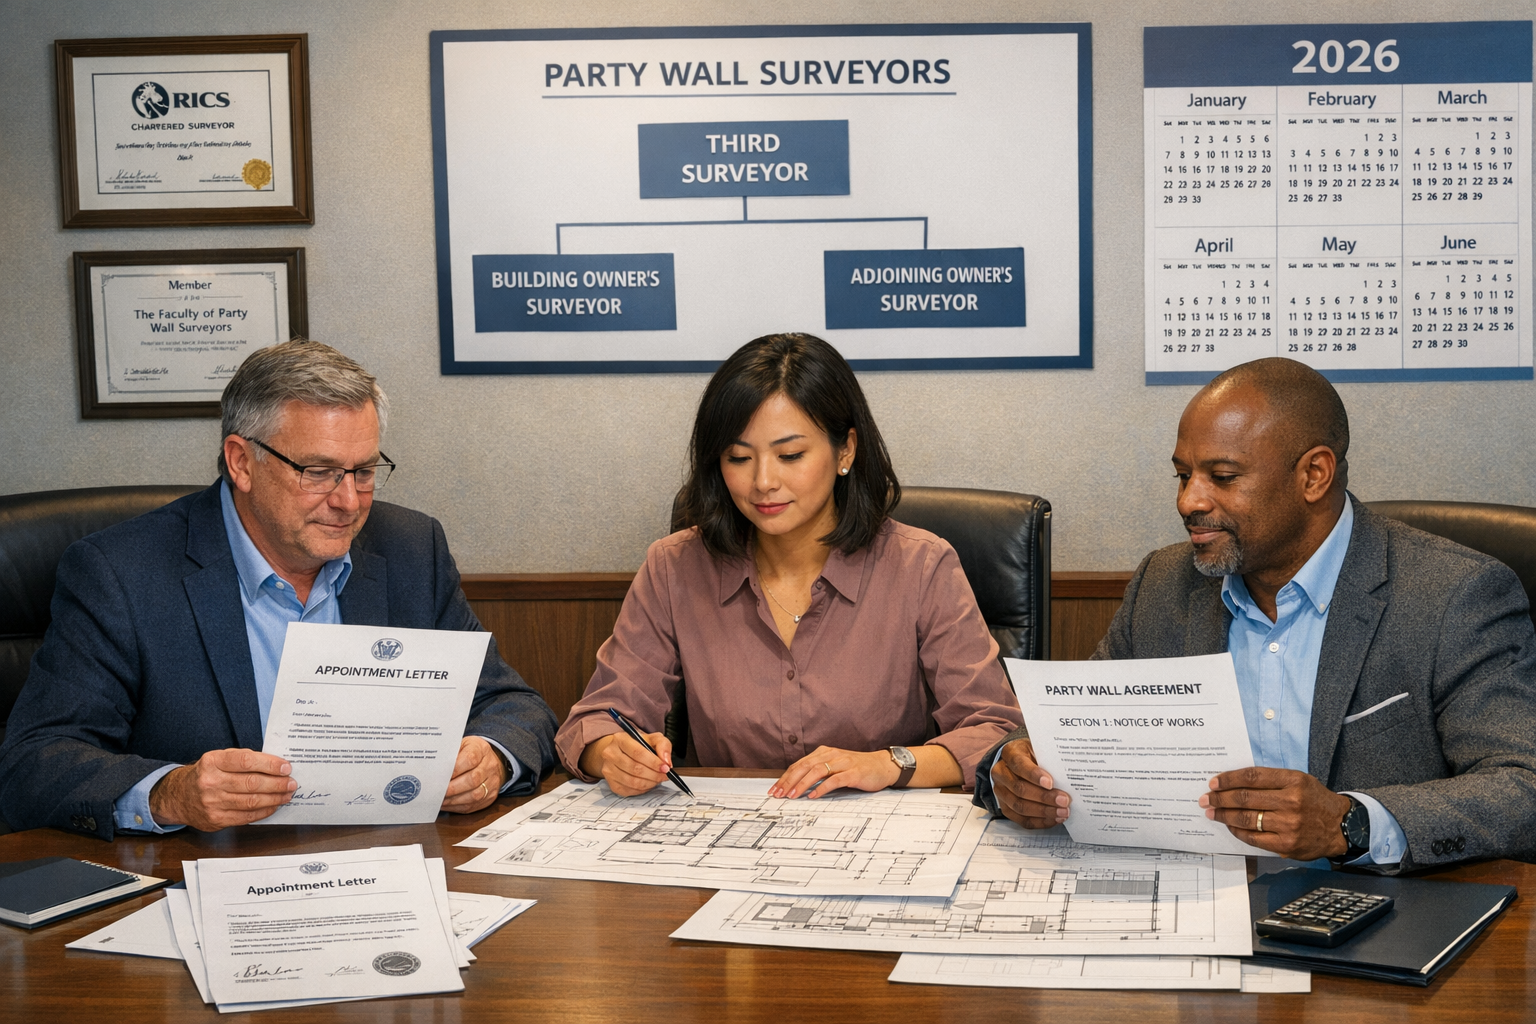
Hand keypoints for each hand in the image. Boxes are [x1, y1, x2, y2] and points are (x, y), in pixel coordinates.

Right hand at [148, 748, 295, 830]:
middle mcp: (210, 782)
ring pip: (251, 801)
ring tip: (287, 794)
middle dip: (276, 784)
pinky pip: (245, 816)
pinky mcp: (215, 819)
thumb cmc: (207, 774)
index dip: (269, 764)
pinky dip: (263, 811)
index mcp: (212, 761)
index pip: (246, 761)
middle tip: (291, 783)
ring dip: (274, 798)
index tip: (286, 767)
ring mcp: (211, 803)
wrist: (178, 796)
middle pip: (251, 783)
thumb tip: (276, 766)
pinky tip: (273, 806)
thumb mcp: (219, 759)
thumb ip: (244, 760)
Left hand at [440, 736, 506, 813]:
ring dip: (454, 799)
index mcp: (481, 749)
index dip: (455, 769)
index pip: (470, 759)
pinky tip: (447, 803)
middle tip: (438, 790)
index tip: (441, 775)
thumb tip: (435, 767)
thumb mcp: (462, 746)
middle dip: (452, 788)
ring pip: (475, 795)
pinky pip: (474, 805)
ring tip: (441, 799)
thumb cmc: (471, 753)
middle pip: (473, 779)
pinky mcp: (490, 796)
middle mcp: (490, 766)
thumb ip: (450, 754)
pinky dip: (457, 806)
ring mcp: (493, 782)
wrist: (490, 762)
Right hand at [579, 731, 673, 796]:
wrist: (623, 752)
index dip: (654, 762)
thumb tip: (666, 761)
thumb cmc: (639, 745)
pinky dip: (642, 789)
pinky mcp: (611, 783)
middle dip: (654, 774)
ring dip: (649, 783)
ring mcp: (608, 769)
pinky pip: (629, 790)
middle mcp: (610, 754)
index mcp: (620, 739)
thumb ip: (663, 746)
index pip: (637, 753)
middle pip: (635, 768)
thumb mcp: (653, 739)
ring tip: (657, 779)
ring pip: (632, 782)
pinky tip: (648, 783)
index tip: (665, 767)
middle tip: (664, 775)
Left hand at [770, 746, 898, 798]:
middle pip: (804, 766)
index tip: (774, 789)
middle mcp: (831, 755)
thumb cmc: (857, 768)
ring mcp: (843, 763)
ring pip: (816, 771)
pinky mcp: (853, 773)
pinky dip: (822, 788)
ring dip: (802, 784)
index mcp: (824, 752)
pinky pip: (834, 780)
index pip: (799, 764)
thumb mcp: (835, 766)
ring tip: (792, 796)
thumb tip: (796, 785)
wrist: (883, 766)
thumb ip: (819, 771)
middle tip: (778, 794)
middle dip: (789, 781)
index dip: (785, 777)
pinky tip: (813, 796)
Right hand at [989, 738, 1071, 828]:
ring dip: (1043, 812)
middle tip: (1063, 801)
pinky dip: (1039, 821)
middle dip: (1044, 797)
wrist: (1019, 763)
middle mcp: (1001, 773)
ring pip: (1019, 806)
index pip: (1019, 765)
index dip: (1034, 775)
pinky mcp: (1006, 807)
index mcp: (1010, 753)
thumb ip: (1049, 760)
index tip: (1050, 783)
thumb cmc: (1033, 755)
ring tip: (1062, 812)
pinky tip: (1053, 819)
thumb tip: (1067, 774)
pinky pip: (1021, 819)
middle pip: (1019, 789)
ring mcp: (1001, 791)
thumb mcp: (1040, 750)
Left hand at [1199, 766, 1350, 859]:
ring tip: (1212, 812)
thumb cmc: (1314, 800)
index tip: (1214, 782)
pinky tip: (1229, 825)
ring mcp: (1289, 824)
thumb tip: (1235, 782)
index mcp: (1293, 781)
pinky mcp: (1286, 844)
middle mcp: (1291, 801)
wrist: (1341, 826)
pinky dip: (1237, 831)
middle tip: (1206, 798)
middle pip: (1245, 798)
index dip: (1228, 779)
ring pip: (1246, 818)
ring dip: (1224, 815)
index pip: (1252, 777)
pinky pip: (1253, 837)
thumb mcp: (1299, 780)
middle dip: (1220, 798)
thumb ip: (1271, 780)